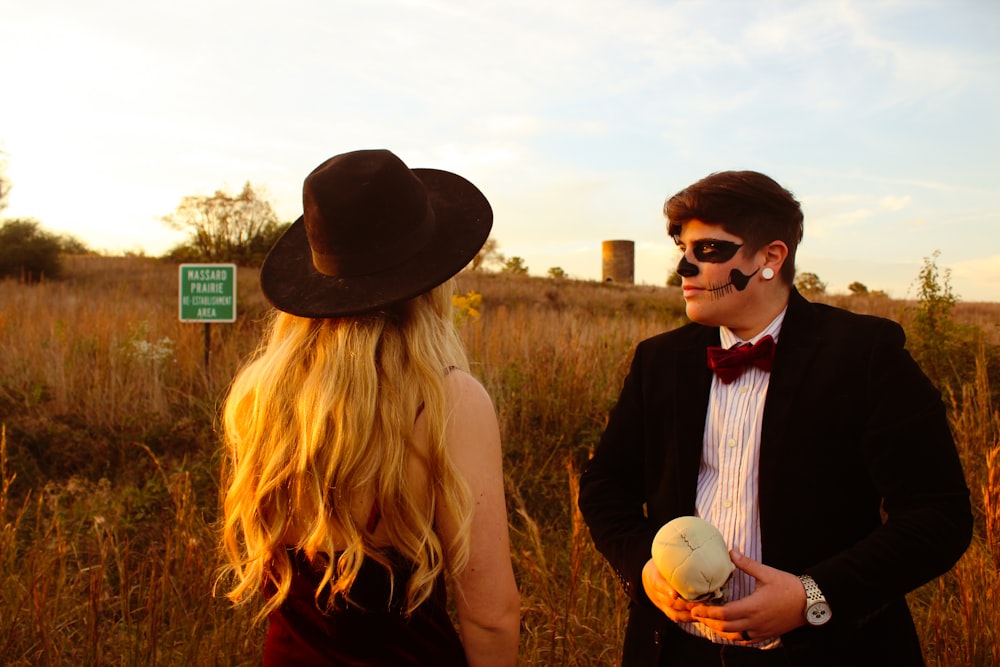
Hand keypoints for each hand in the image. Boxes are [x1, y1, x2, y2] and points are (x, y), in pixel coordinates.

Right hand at [641, 558, 699, 622]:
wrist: (648, 575)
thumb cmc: (661, 564)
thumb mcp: (663, 558)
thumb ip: (675, 557)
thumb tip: (693, 549)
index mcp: (654, 578)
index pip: (658, 584)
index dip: (667, 590)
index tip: (675, 594)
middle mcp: (655, 593)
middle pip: (670, 602)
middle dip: (687, 603)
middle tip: (703, 600)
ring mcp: (660, 603)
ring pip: (674, 612)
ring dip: (689, 612)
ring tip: (704, 609)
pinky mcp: (665, 610)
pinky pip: (676, 617)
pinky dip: (687, 618)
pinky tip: (699, 615)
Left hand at [689, 550, 806, 642]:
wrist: (810, 602)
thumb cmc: (789, 587)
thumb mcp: (766, 573)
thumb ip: (746, 564)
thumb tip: (730, 551)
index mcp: (753, 607)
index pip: (724, 614)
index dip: (707, 612)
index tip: (695, 608)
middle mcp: (755, 622)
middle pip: (725, 627)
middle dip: (708, 621)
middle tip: (696, 614)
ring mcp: (760, 631)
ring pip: (733, 636)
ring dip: (718, 630)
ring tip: (707, 621)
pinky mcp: (766, 635)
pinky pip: (745, 640)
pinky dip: (732, 636)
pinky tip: (727, 629)